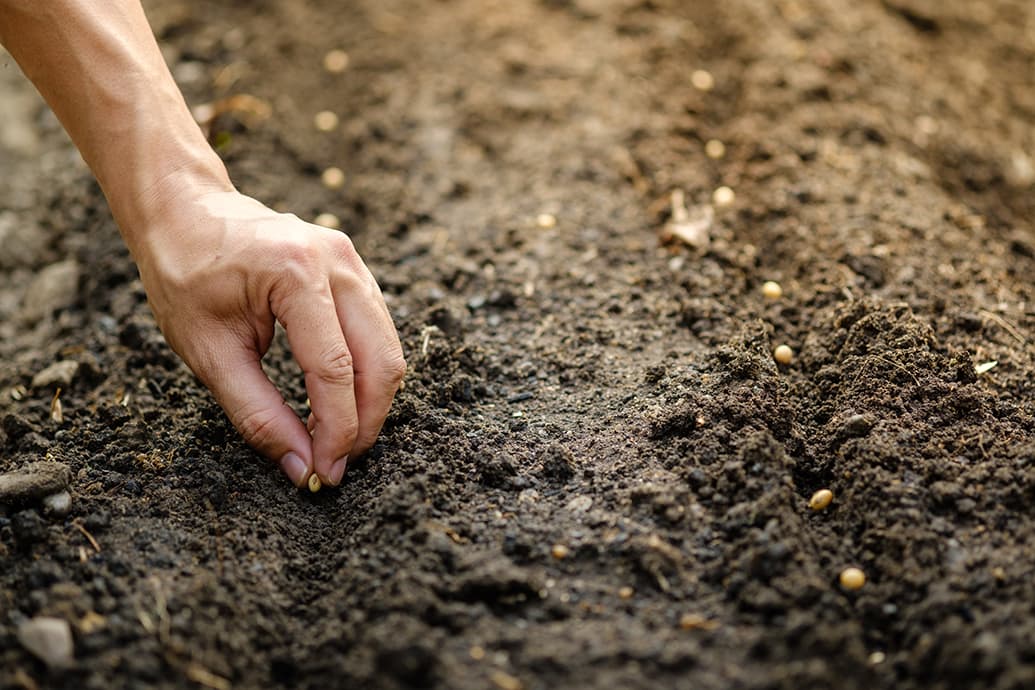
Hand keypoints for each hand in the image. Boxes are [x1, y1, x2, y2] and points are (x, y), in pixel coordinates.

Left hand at [132, 189, 404, 487]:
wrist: (186, 210)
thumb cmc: (184, 274)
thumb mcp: (207, 353)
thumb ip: (258, 414)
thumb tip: (303, 467)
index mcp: (295, 274)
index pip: (335, 369)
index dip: (337, 429)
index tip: (327, 472)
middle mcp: (336, 262)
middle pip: (381, 360)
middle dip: (366, 422)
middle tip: (338, 464)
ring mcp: (352, 261)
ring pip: (388, 349)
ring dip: (372, 401)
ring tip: (340, 439)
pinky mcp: (356, 270)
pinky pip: (378, 332)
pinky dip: (367, 374)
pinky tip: (341, 401)